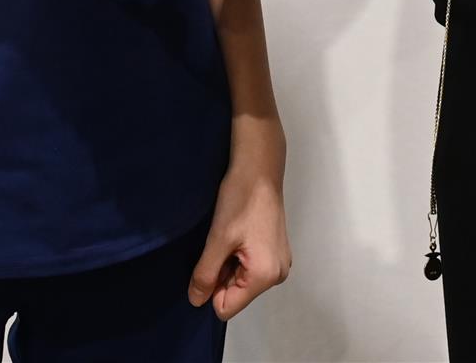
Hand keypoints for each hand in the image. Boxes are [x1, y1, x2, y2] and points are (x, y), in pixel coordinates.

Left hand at [189, 125, 290, 319]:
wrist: (259, 168)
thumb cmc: (240, 200)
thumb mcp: (217, 240)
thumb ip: (205, 274)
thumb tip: (196, 301)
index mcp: (265, 276)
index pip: (227, 307)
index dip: (211, 288)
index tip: (211, 260)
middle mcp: (278, 275)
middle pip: (236, 294)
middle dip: (221, 274)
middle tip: (221, 244)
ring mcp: (279, 263)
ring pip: (241, 280)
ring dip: (230, 263)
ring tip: (231, 236)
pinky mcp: (276, 252)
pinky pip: (251, 267)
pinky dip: (239, 255)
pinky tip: (239, 234)